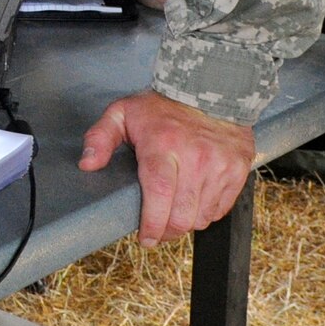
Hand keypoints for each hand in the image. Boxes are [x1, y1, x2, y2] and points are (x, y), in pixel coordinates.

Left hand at [80, 90, 254, 246]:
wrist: (209, 88)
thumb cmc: (162, 106)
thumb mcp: (122, 113)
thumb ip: (100, 137)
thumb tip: (87, 164)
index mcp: (163, 144)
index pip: (159, 194)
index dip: (151, 223)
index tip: (145, 237)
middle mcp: (195, 156)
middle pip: (182, 215)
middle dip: (167, 232)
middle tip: (157, 231)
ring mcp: (220, 164)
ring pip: (202, 217)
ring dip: (186, 223)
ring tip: (174, 214)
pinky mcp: (237, 169)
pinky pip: (221, 209)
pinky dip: (206, 213)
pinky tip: (194, 202)